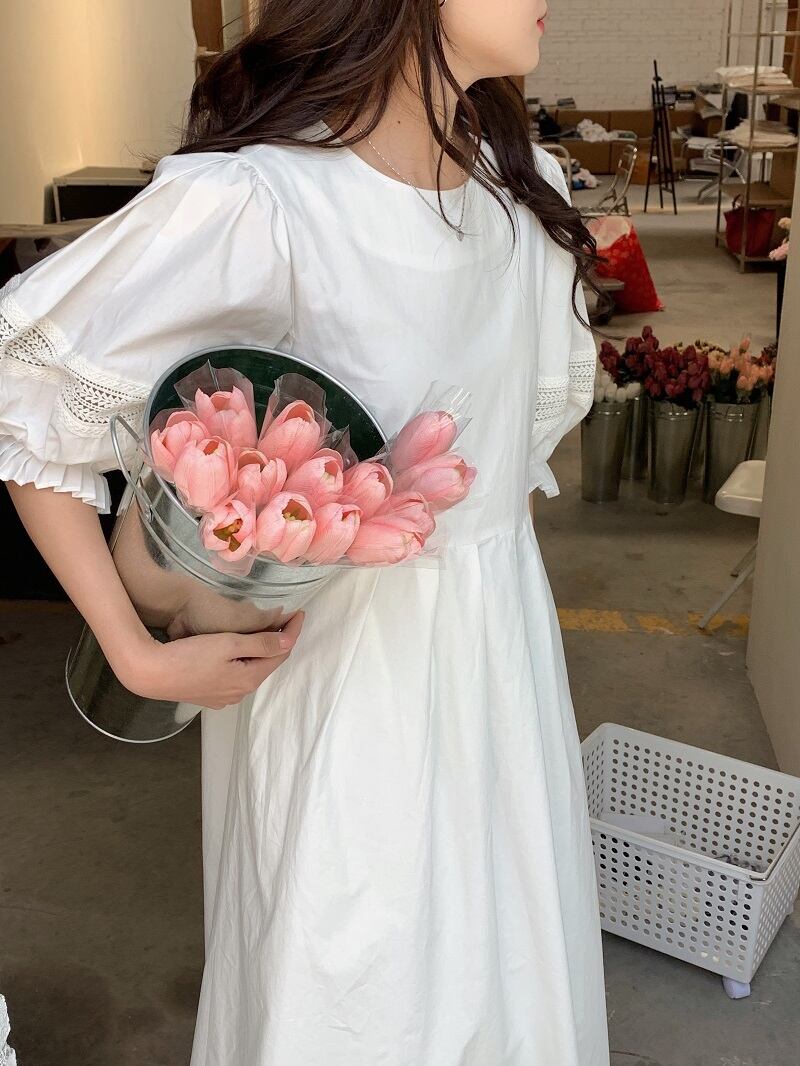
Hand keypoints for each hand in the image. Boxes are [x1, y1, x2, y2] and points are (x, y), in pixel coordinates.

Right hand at [117, 611, 305, 708]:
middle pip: (268, 663)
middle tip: (286, 619)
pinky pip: (237, 676)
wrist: (150, 674)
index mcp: (249, 678)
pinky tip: (240, 650)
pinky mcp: (210, 695)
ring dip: (261, 651)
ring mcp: (225, 697)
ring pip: (252, 669)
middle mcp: (241, 692)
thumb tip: (288, 641)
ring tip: (267, 631)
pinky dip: (245, 660)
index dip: (292, 631)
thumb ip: (260, 643)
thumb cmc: (190, 655)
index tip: (300, 613)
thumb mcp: (229, 643)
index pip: (281, 653)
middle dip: (279, 641)